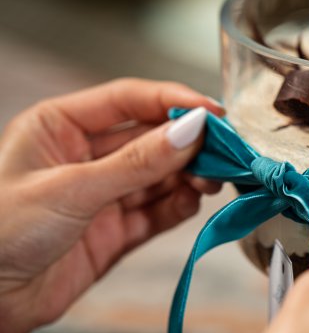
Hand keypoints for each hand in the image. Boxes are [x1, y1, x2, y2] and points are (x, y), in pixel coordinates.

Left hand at [0, 78, 224, 332]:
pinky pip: (156, 212)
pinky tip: (194, 202)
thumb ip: (138, 162)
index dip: (176, 102)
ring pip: (160, 176)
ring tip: (213, 181)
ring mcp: (102, 195)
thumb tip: (193, 129)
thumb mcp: (71, 188)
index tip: (216, 113)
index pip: (129, 100)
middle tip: (225, 152)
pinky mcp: (114, 232)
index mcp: (60, 126)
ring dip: (189, 176)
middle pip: (151, 138)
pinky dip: (179, 207)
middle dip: (189, 144)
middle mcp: (84, 156)